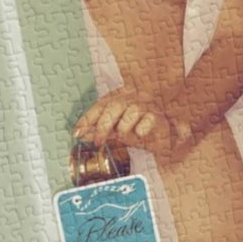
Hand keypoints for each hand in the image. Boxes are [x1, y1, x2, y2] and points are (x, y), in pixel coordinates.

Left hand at [74, 89, 193, 159]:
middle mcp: (131, 100)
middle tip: (98, 141)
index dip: (87, 119)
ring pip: (132, 110)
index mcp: (118, 100)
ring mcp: (146, 106)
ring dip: (123, 126)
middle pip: (114, 106)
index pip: (100, 105)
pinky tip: (139, 134)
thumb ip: (100, 131)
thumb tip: (80, 134)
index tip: (77, 133)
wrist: (165, 132)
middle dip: (103, 125)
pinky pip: (149, 119)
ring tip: (121, 137)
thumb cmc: (138, 128)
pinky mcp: (158, 116)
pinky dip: (142, 127)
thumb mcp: (116, 130)